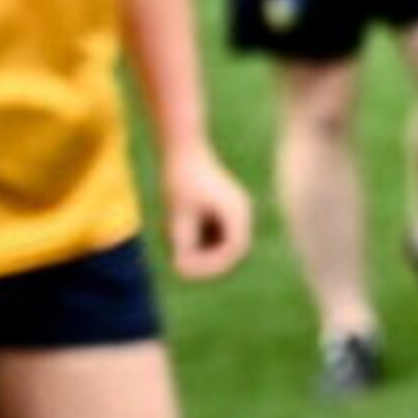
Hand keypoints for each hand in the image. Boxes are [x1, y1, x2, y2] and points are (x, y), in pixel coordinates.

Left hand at [166, 153, 254, 280]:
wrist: (183, 148)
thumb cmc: (180, 178)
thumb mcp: (178, 214)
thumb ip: (182, 242)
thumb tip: (182, 268)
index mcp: (236, 211)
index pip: (234, 249)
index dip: (212, 265)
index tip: (186, 269)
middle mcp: (242, 212)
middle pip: (233, 250)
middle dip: (208, 261)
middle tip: (180, 264)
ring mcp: (236, 211)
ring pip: (224, 243)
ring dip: (203, 250)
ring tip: (176, 239)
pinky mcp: (225, 209)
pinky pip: (217, 234)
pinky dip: (200, 239)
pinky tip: (179, 229)